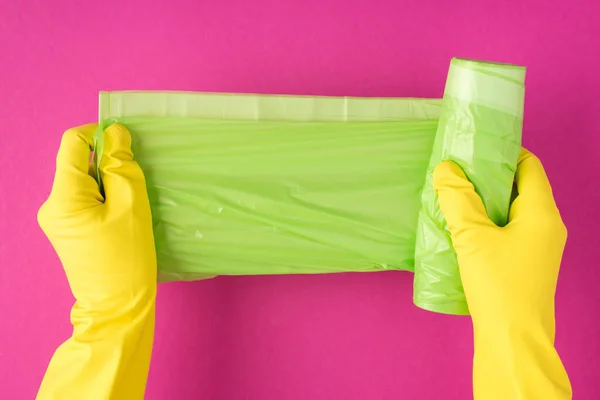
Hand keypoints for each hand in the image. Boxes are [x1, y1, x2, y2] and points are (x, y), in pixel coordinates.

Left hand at [37, 124, 155, 398]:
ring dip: (110, 183)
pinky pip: (85, 199)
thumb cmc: (128, 259)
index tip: (127, 145)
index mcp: (63, 198)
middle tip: (137, 183)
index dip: (100, 135)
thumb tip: (116, 134)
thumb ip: (122, 165)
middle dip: (108, 165)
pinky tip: (124, 215)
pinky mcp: (67, 229)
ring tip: (133, 204)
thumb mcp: (132, 206)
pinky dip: (106, 198)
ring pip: (84, 181)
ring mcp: (57, 219)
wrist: (118, 307)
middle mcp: (52, 205)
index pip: (72, 143)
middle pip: (78, 163)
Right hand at [433, 148, 570, 398]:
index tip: (475, 150)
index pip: (530, 166)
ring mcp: (540, 248)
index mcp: (542, 213)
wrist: (513, 339)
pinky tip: (463, 229)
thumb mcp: (472, 236)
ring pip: (514, 211)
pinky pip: (511, 232)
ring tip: (455, 199)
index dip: (504, 152)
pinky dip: (490, 223)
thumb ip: (457, 199)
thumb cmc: (498, 285)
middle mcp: (548, 227)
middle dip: (490, 177)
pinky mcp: (528, 265)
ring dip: (487, 202)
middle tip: (458, 173)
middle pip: (521, 187)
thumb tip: (446, 169)